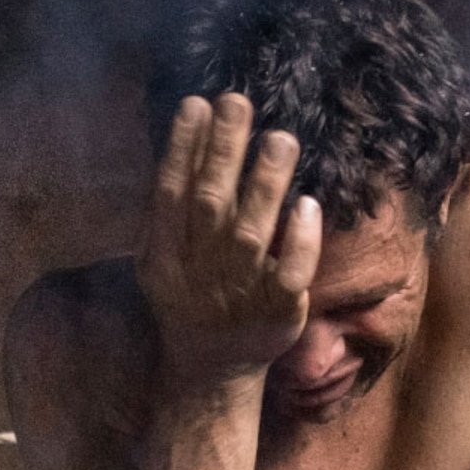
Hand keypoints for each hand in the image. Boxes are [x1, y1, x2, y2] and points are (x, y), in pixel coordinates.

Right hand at [136, 92, 321, 383]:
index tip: (196, 104)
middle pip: (210, 205)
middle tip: (238, 101)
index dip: (181, 149)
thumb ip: (170, 208)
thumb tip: (191, 135)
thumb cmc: (190, 296)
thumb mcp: (162, 257)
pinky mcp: (279, 311)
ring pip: (251, 234)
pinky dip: (300, 241)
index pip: (169, 195)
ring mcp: (240, 293)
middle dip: (223, 152)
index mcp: (165, 257)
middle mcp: (199, 272)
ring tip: (280, 137)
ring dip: (265, 184)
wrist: (210, 368)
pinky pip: (290, 273)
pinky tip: (306, 203)